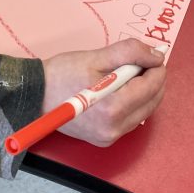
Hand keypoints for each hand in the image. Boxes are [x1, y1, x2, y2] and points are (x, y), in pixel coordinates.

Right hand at [42, 40, 165, 145]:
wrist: (36, 95)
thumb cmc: (63, 73)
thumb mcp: (96, 57)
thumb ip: (129, 53)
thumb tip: (157, 56)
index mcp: (113, 108)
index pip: (151, 87)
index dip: (157, 67)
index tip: (155, 53)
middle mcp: (115, 129)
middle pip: (152, 101)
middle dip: (153, 79)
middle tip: (144, 60)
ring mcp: (110, 138)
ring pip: (144, 111)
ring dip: (145, 91)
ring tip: (130, 72)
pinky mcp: (105, 140)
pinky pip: (131, 119)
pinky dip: (134, 102)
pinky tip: (122, 88)